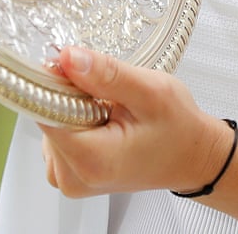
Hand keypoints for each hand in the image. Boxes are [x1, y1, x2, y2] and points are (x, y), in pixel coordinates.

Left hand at [38, 46, 234, 198]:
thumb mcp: (150, 91)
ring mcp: (70, 179)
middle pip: (46, 118)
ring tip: (110, 111)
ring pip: (50, 124)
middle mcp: (73, 177)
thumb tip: (67, 58)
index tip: (78, 70)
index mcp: (91, 160)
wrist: (192, 156)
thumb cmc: (178, 129)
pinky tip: (103, 121)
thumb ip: (106, 74)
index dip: (56, 84)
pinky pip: (56, 136)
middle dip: (72, 96)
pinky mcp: (71, 174)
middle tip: (108, 95)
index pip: (44, 112)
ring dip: (75, 108)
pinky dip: (76, 121)